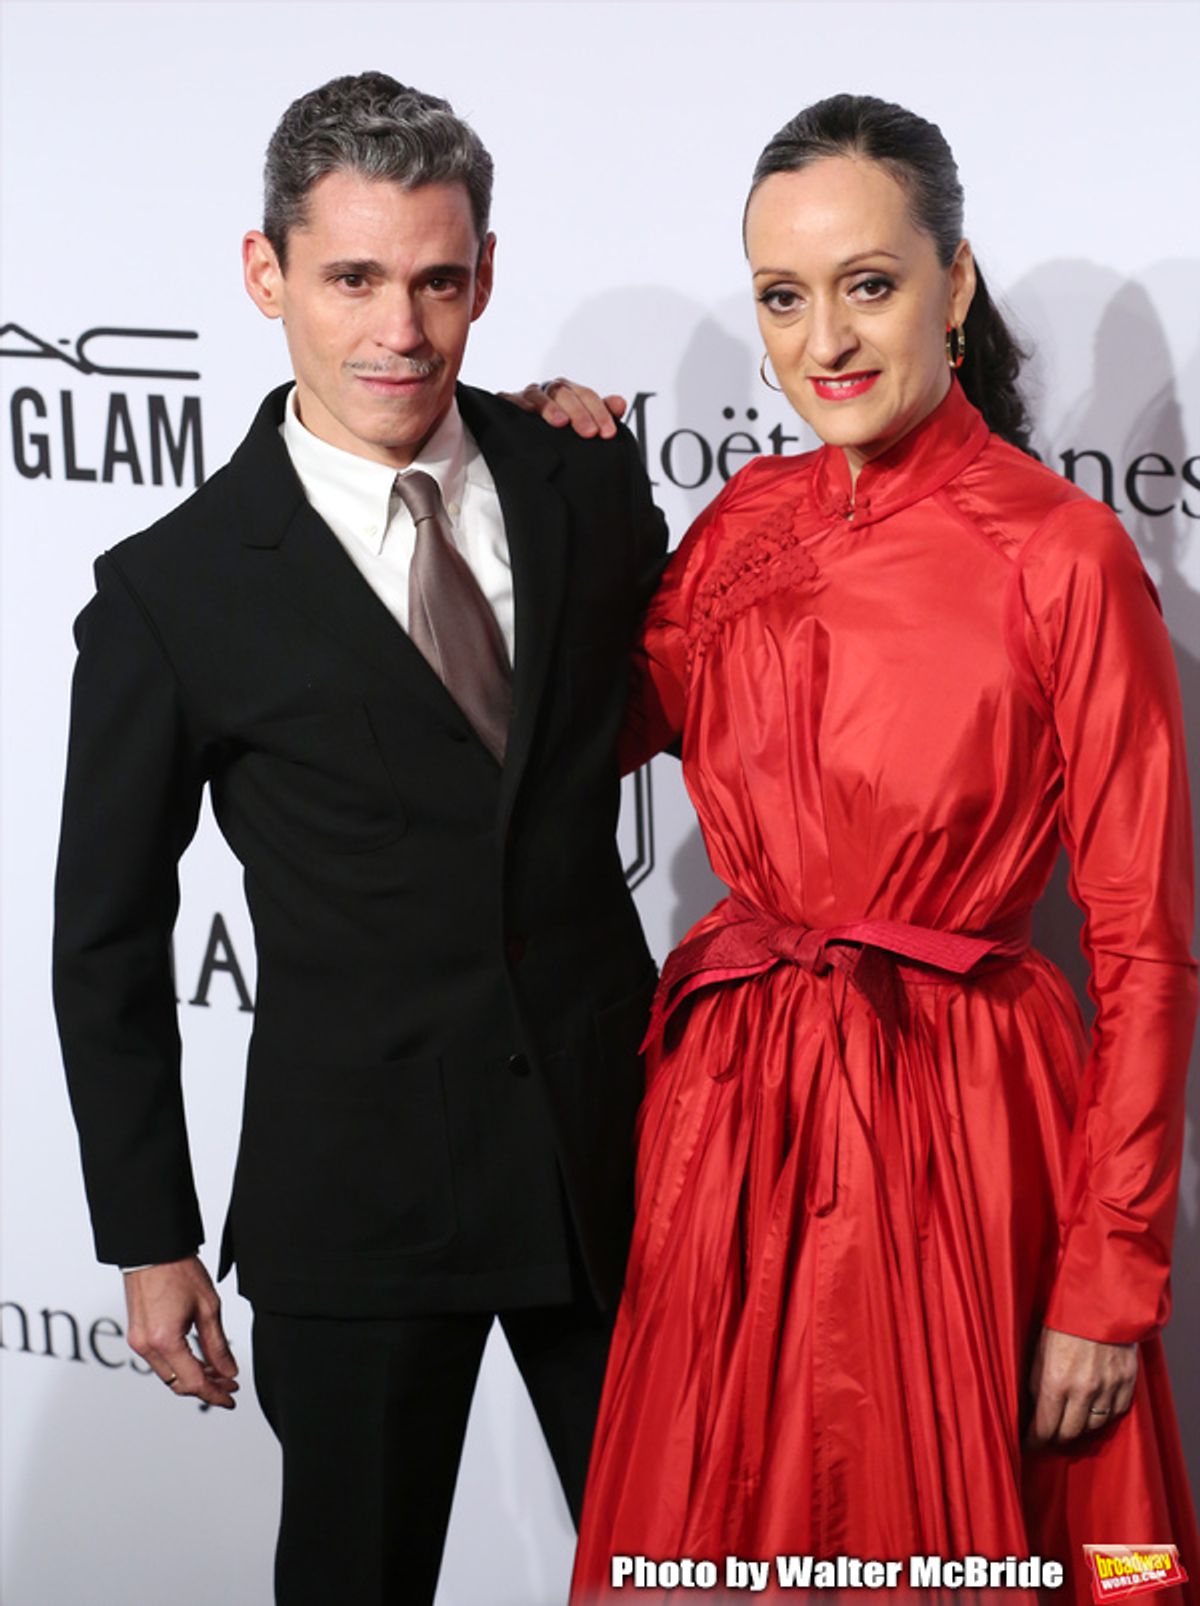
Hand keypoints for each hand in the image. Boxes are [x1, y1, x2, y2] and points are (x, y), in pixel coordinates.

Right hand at [124, 1256, 239, 1408]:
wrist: (153, 1250)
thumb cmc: (179, 1270)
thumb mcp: (208, 1307)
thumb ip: (217, 1345)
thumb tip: (228, 1371)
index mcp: (165, 1340)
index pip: (193, 1382)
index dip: (215, 1394)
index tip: (231, 1398)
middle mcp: (146, 1346)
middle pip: (178, 1384)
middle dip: (206, 1388)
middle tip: (229, 1384)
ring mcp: (138, 1341)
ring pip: (168, 1375)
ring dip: (192, 1377)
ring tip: (218, 1373)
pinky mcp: (136, 1334)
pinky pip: (159, 1361)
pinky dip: (179, 1365)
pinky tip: (198, 1360)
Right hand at [500, 380, 626, 438]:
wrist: (528, 445)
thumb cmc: (561, 433)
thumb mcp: (585, 425)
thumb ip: (603, 414)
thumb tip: (620, 403)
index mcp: (570, 393)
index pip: (587, 396)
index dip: (600, 413)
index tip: (608, 433)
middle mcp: (549, 391)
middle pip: (565, 393)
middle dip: (579, 412)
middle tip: (589, 433)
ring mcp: (527, 397)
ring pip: (539, 394)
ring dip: (550, 407)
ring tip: (561, 423)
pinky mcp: (507, 404)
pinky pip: (510, 399)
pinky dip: (519, 403)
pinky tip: (528, 412)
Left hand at [1026, 1324, 1136, 1446]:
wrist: (1099, 1300)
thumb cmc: (1062, 1320)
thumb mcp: (1037, 1349)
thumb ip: (1034, 1380)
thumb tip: (1029, 1407)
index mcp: (1055, 1382)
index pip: (1043, 1428)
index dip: (1033, 1441)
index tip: (1026, 1445)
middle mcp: (1082, 1392)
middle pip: (1068, 1433)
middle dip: (1054, 1438)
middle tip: (1046, 1437)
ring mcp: (1107, 1389)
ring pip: (1092, 1426)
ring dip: (1079, 1427)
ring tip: (1068, 1423)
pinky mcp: (1126, 1384)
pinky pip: (1115, 1413)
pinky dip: (1103, 1415)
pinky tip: (1093, 1410)